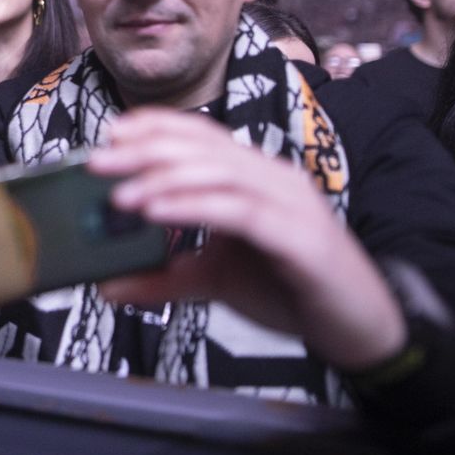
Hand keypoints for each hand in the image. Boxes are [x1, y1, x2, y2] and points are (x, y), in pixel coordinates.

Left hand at [92, 108, 405, 372]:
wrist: (358, 328)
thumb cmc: (290, 291)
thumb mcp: (214, 280)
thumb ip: (164, 278)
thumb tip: (107, 285)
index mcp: (255, 176)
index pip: (201, 135)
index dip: (155, 126)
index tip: (110, 133)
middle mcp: (274, 179)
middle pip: (202, 149)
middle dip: (144, 151)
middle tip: (96, 162)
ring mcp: (289, 204)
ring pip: (219, 173)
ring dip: (163, 179)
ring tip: (120, 193)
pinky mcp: (299, 237)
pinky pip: (239, 211)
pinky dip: (193, 208)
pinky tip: (157, 213)